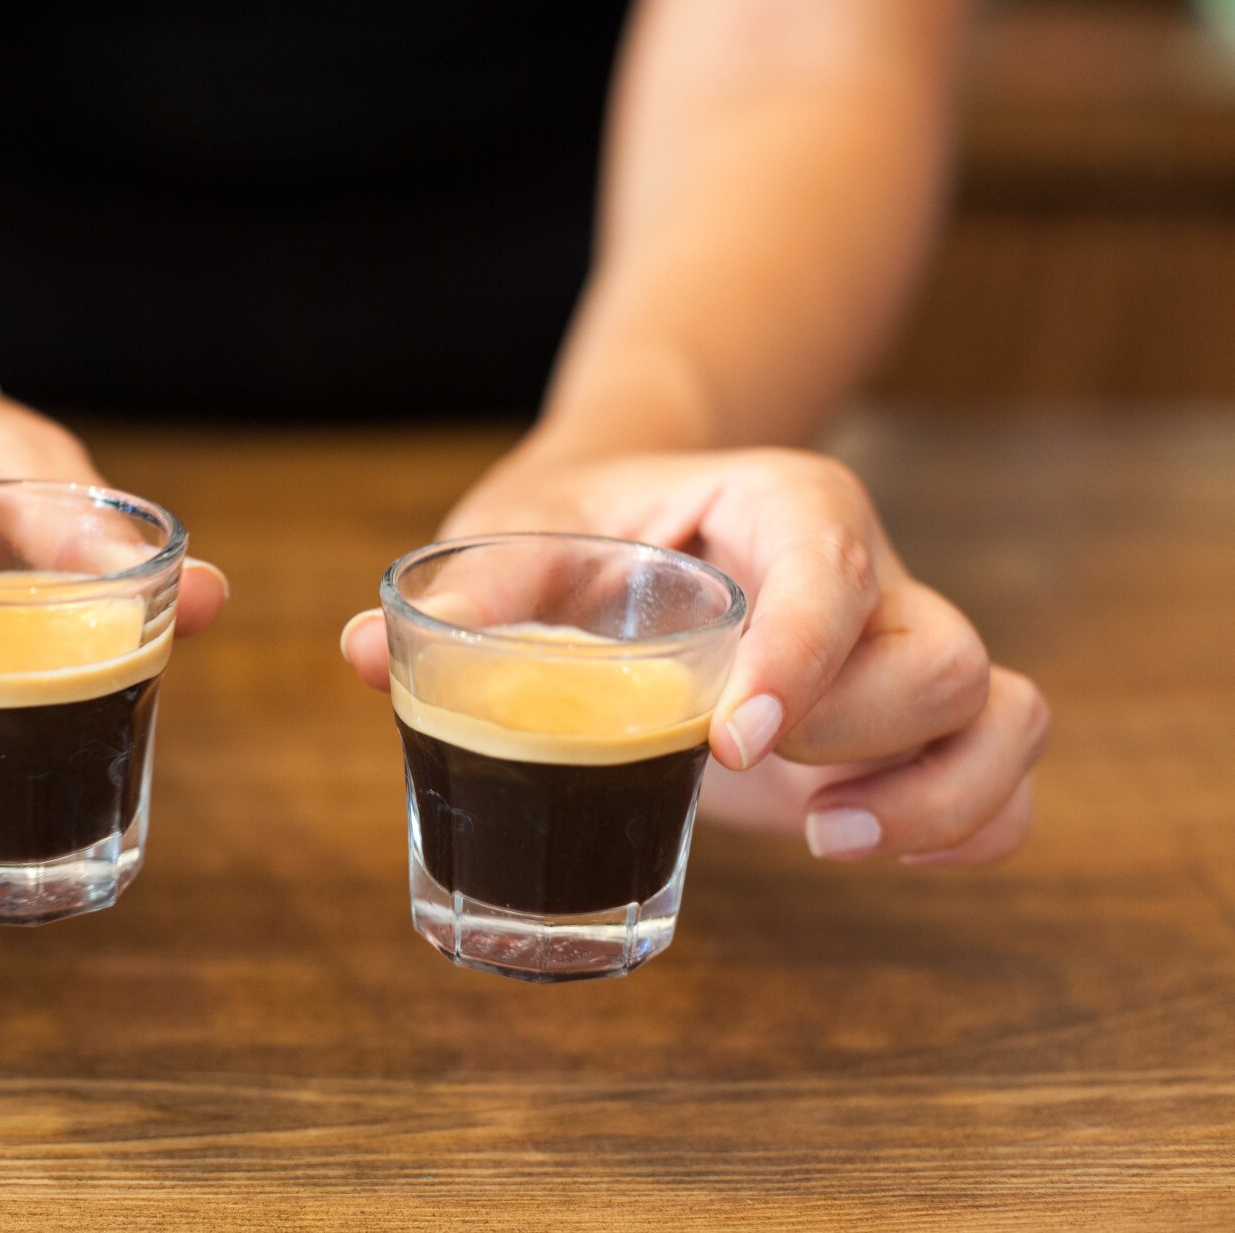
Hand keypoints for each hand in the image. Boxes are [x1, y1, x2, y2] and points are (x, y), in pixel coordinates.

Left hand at [340, 436, 1047, 865]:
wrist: (636, 511)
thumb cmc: (577, 522)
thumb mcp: (517, 532)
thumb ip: (465, 591)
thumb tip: (354, 652)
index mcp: (775, 505)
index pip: (831, 559)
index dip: (804, 654)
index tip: (730, 740)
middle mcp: (862, 573)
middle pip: (934, 652)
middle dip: (856, 735)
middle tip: (738, 777)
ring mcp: (896, 647)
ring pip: (1001, 710)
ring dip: (939, 794)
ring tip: (830, 841)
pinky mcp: (904, 720)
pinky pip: (1002, 768)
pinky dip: (972, 825)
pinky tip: (875, 851)